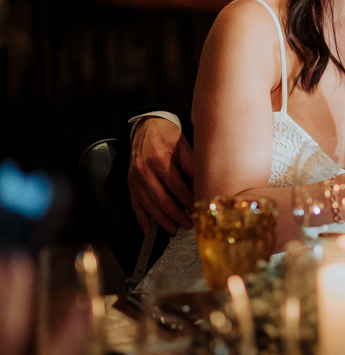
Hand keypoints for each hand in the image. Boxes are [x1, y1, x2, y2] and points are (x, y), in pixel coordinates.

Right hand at [128, 117, 194, 234]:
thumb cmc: (167, 134)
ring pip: (148, 205)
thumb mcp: (184, 146)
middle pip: (161, 199)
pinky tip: (148, 228)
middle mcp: (144, 170)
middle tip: (187, 224)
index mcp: (159, 160)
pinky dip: (141, 218)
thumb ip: (192, 165)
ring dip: (161, 220)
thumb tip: (203, 184)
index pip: (176, 187)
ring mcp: (135, 178)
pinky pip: (135, 203)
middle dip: (175, 215)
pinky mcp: (130, 182)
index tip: (196, 209)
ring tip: (173, 229)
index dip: (187, 200)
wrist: (147, 125)